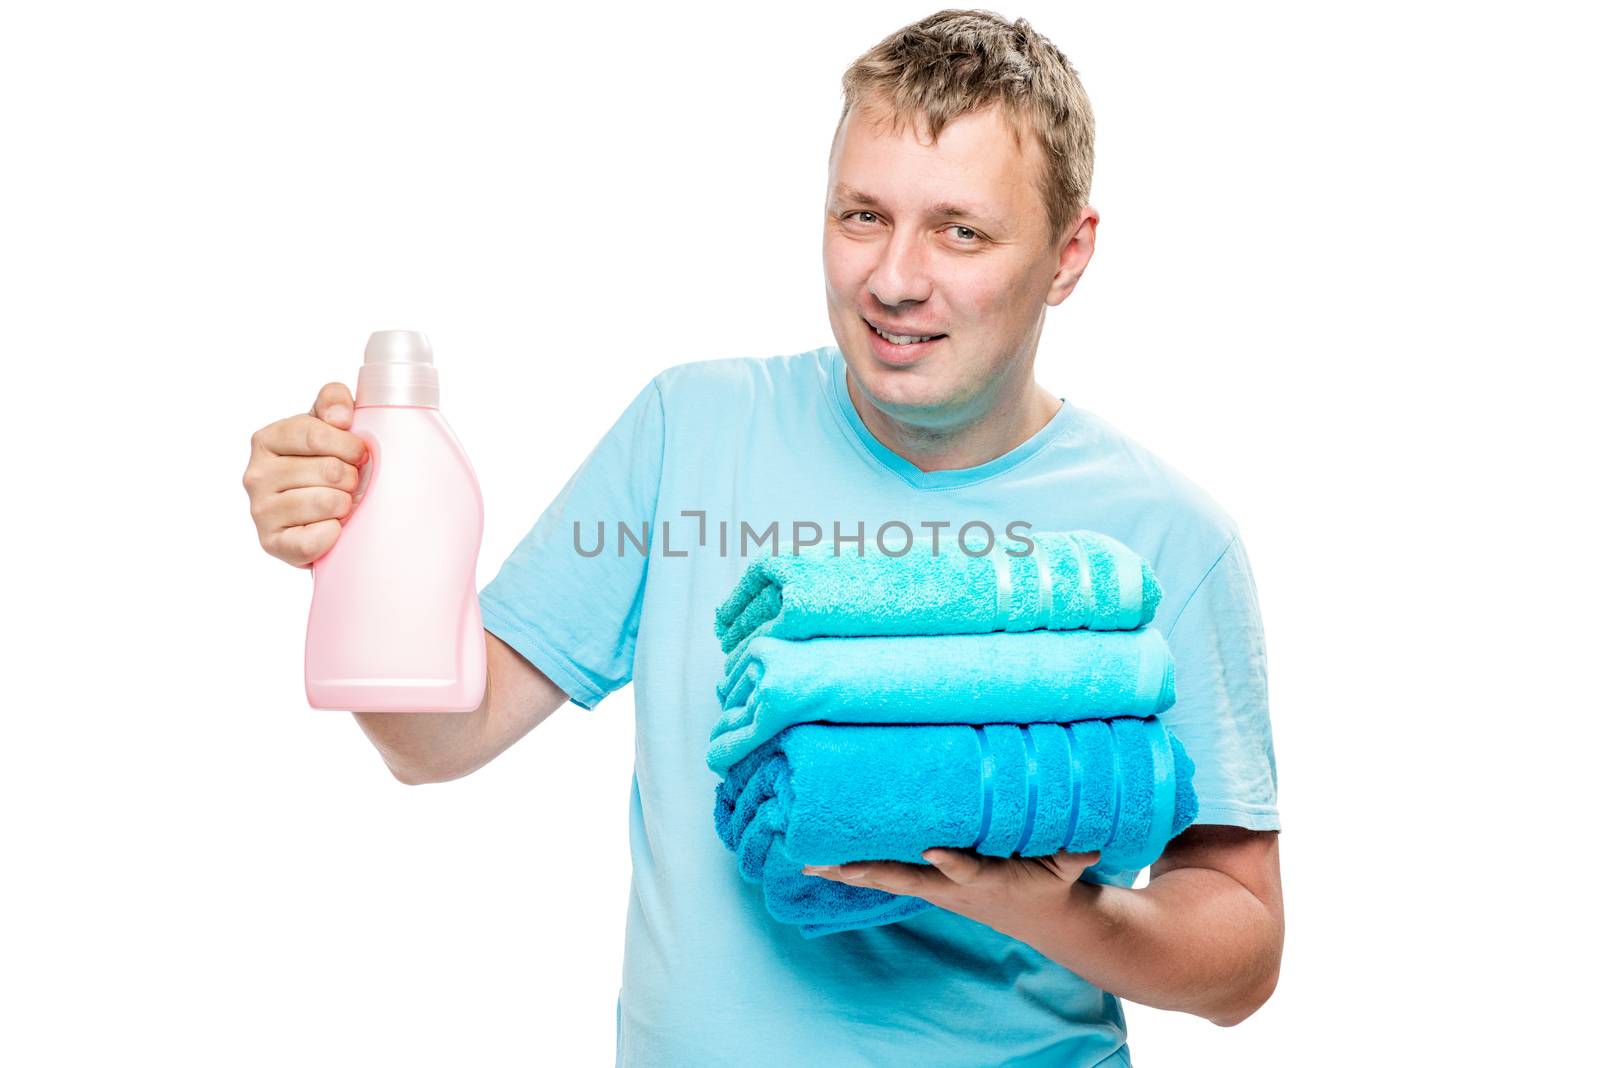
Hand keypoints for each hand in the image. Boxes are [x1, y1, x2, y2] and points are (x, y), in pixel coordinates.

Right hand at [242, 381, 369, 567]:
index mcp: (266, 439)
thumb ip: (333, 401)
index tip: (360, 454)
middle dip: (352, 477)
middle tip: (350, 483)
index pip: (316, 434)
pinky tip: (332, 528)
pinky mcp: (272, 543)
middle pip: (329, 470)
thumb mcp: (328, 424)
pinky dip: (333, 535)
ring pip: (326, 502)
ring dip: (345, 504)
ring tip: (341, 504)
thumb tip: (341, 416)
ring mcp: (260, 511)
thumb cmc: (326, 464)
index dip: (350, 445)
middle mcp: (256, 474)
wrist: (318, 515)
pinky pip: (314, 540)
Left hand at [803, 847, 1101, 932]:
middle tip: (837, 866)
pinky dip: (850, 871)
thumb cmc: (1047, 881)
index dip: (951, 862)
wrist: (1036, 916)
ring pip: (885, 879)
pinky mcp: (923, 883)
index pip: (966, 870)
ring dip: (847, 873)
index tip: (933, 850)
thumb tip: (1090, 840)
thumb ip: (1074, 853)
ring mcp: (932, 888)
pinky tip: (816, 863)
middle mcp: (950, 888)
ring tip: (808, 864)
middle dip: (872, 873)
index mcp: (985, 881)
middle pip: (907, 880)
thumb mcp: (1065, 870)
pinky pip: (882, 876)